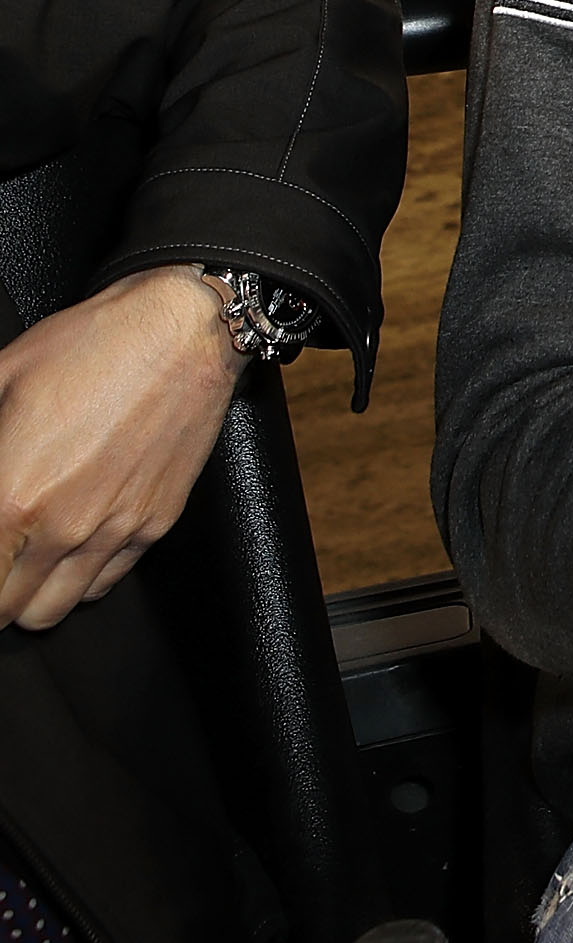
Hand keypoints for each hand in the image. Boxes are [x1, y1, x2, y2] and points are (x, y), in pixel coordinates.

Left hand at [0, 264, 248, 630]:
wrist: (184, 332)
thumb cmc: (91, 345)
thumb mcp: (0, 377)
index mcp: (10, 494)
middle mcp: (61, 525)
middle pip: (7, 609)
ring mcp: (113, 529)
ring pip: (52, 609)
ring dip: (30, 594)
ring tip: (24, 561)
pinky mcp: (153, 523)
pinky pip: (104, 583)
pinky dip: (79, 578)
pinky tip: (70, 545)